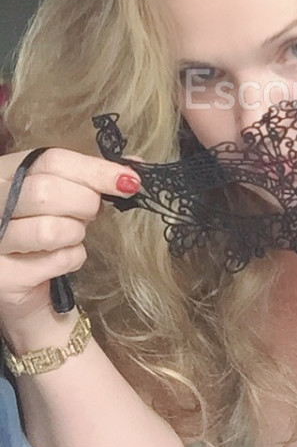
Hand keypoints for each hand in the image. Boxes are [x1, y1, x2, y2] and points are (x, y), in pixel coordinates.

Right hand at [0, 148, 140, 321]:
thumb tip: (133, 169)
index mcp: (6, 172)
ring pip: (50, 230)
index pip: (52, 161)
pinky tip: (62, 260)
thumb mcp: (62, 195)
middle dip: (84, 204)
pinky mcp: (4, 276)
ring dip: (75, 235)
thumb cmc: (44, 231)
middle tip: (90, 214)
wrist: (25, 286)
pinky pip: (55, 261)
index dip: (95, 170)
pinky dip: (72, 260)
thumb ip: (91, 178)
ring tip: (70, 237)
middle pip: (47, 191)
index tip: (128, 182)